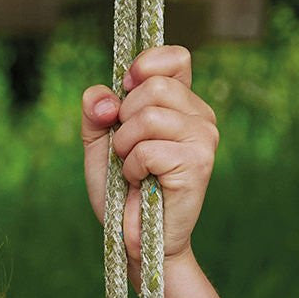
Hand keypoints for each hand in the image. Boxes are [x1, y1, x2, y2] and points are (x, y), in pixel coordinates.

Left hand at [80, 45, 218, 267]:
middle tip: (127, 151)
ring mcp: (203, 138)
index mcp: (181, 104)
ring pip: (149, 116)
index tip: (125, 92)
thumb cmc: (122, 192)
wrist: (135, 240)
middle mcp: (199, 116)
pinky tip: (141, 183)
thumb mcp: (100, 145)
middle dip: (124, 120)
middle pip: (153, 86)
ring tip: (133, 169)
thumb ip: (96, 112)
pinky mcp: (198, 163)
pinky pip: (148, 149)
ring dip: (126, 147)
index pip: (175, 57)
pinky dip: (132, 168)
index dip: (144, 67)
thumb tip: (104, 98)